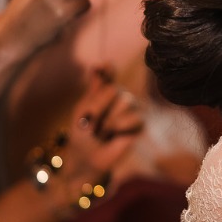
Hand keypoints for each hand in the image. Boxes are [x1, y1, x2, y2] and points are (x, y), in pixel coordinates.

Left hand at [58, 70, 143, 195]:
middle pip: (114, 89)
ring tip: (103, 132)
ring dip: (108, 120)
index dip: (107, 68)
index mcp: (103, 91)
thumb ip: (95, 89)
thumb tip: (100, 63)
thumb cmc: (82, 134)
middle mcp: (119, 96)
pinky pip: (135, 117)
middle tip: (93, 124)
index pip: (108, 73)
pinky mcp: (140, 124)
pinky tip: (114, 135)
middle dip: (99, 108)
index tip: (103, 66)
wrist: (88, 158)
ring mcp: (132, 109)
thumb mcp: (83, 110)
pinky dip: (121, 126)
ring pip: (126, 101)